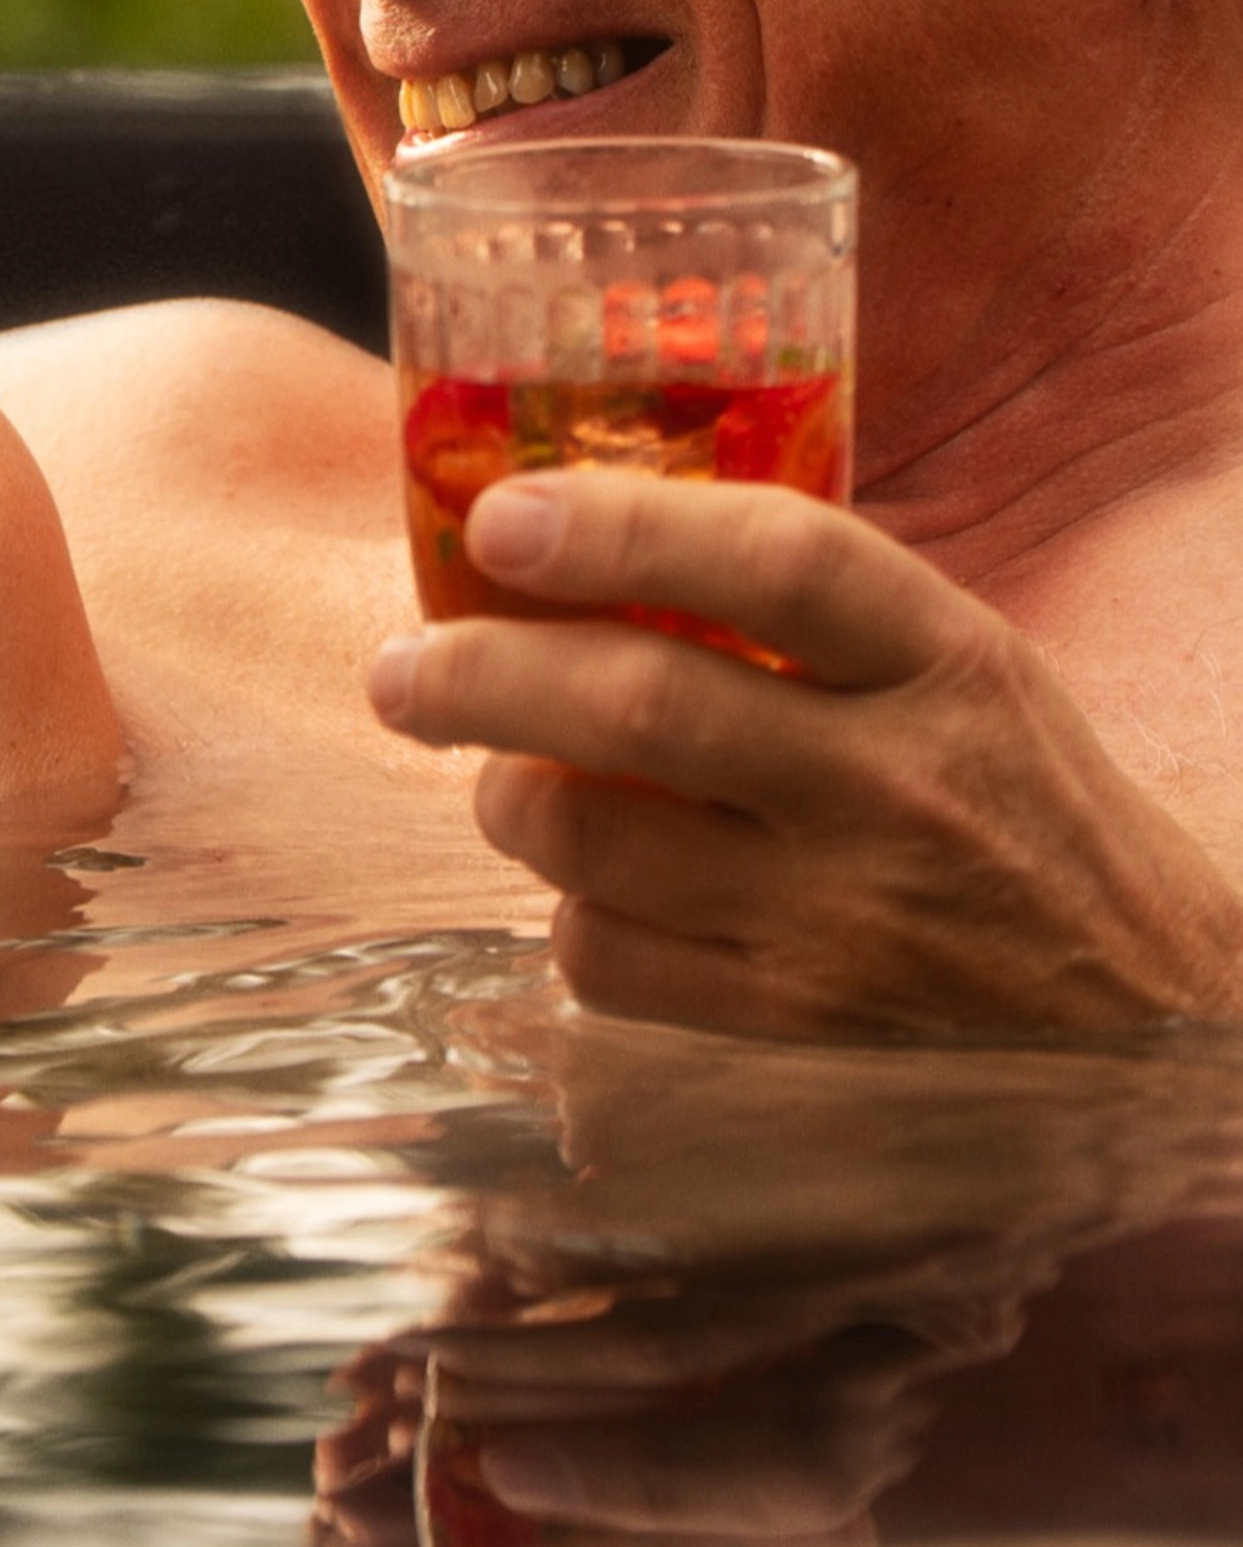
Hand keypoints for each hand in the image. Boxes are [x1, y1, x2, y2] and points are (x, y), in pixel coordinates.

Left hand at [366, 467, 1242, 1040]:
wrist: (1144, 1003)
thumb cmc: (1011, 799)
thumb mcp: (956, 664)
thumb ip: (804, 603)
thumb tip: (578, 526)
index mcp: (945, 660)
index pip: (780, 561)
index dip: (621, 526)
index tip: (497, 517)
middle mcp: (897, 786)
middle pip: (642, 708)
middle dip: (480, 678)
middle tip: (402, 671)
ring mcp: (846, 920)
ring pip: (594, 843)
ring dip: (508, 799)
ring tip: (503, 776)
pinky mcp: (798, 1029)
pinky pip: (609, 961)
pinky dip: (568, 915)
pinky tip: (593, 889)